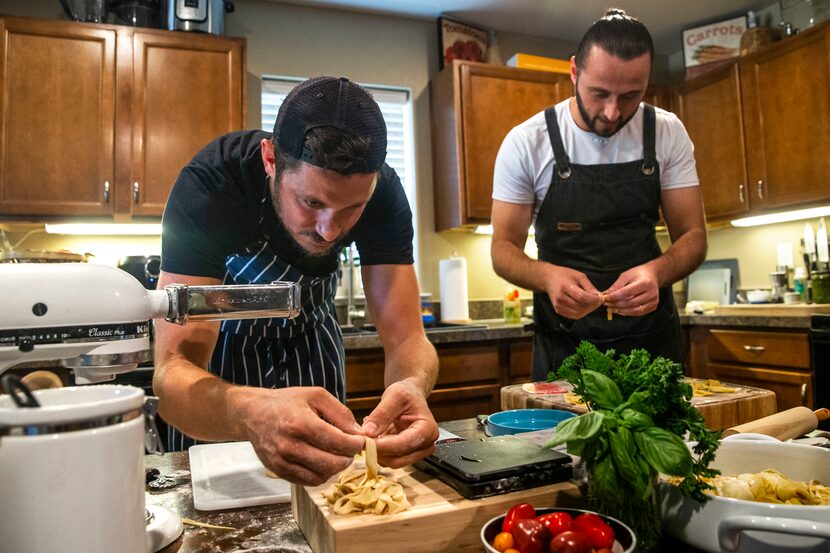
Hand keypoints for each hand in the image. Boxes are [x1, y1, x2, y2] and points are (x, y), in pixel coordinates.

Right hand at [239, 386, 364, 485]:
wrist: (253, 413)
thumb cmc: (286, 402)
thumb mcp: (316, 395)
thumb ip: (340, 413)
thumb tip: (358, 432)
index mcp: (301, 424)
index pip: (339, 443)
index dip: (356, 444)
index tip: (360, 440)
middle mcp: (291, 446)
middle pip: (333, 464)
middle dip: (348, 457)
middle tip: (350, 449)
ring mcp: (283, 461)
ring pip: (322, 476)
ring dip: (335, 467)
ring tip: (335, 453)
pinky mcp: (279, 471)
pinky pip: (309, 481)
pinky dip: (321, 473)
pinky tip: (321, 459)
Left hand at [360, 378, 438, 467]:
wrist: (410, 396)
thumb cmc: (407, 394)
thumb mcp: (394, 396)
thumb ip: (382, 413)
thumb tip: (368, 432)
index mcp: (427, 430)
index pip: (402, 445)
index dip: (381, 445)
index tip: (363, 440)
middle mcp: (426, 445)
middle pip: (397, 459)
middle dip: (377, 450)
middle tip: (362, 436)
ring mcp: (418, 452)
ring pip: (391, 462)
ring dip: (377, 451)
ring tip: (371, 432)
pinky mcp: (408, 455)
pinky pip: (389, 459)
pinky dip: (379, 450)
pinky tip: (377, 436)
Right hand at [543, 264, 602, 319]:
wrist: (549, 279)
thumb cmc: (564, 275)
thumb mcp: (579, 276)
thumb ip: (589, 286)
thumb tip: (598, 296)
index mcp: (566, 287)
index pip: (582, 297)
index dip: (593, 300)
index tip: (600, 298)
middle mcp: (561, 298)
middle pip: (581, 306)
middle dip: (592, 305)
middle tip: (598, 301)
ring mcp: (558, 305)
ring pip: (578, 313)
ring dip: (588, 310)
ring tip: (592, 304)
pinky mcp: (558, 310)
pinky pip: (573, 315)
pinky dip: (581, 312)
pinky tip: (584, 306)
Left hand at [601, 264, 659, 316]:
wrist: (652, 275)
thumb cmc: (638, 274)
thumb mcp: (626, 275)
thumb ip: (617, 285)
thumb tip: (606, 294)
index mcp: (645, 283)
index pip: (626, 292)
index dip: (614, 296)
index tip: (605, 298)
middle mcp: (651, 293)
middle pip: (630, 302)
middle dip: (616, 304)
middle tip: (606, 304)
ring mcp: (653, 301)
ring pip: (634, 310)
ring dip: (621, 310)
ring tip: (611, 309)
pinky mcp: (653, 307)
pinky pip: (638, 313)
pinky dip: (628, 313)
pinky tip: (620, 311)